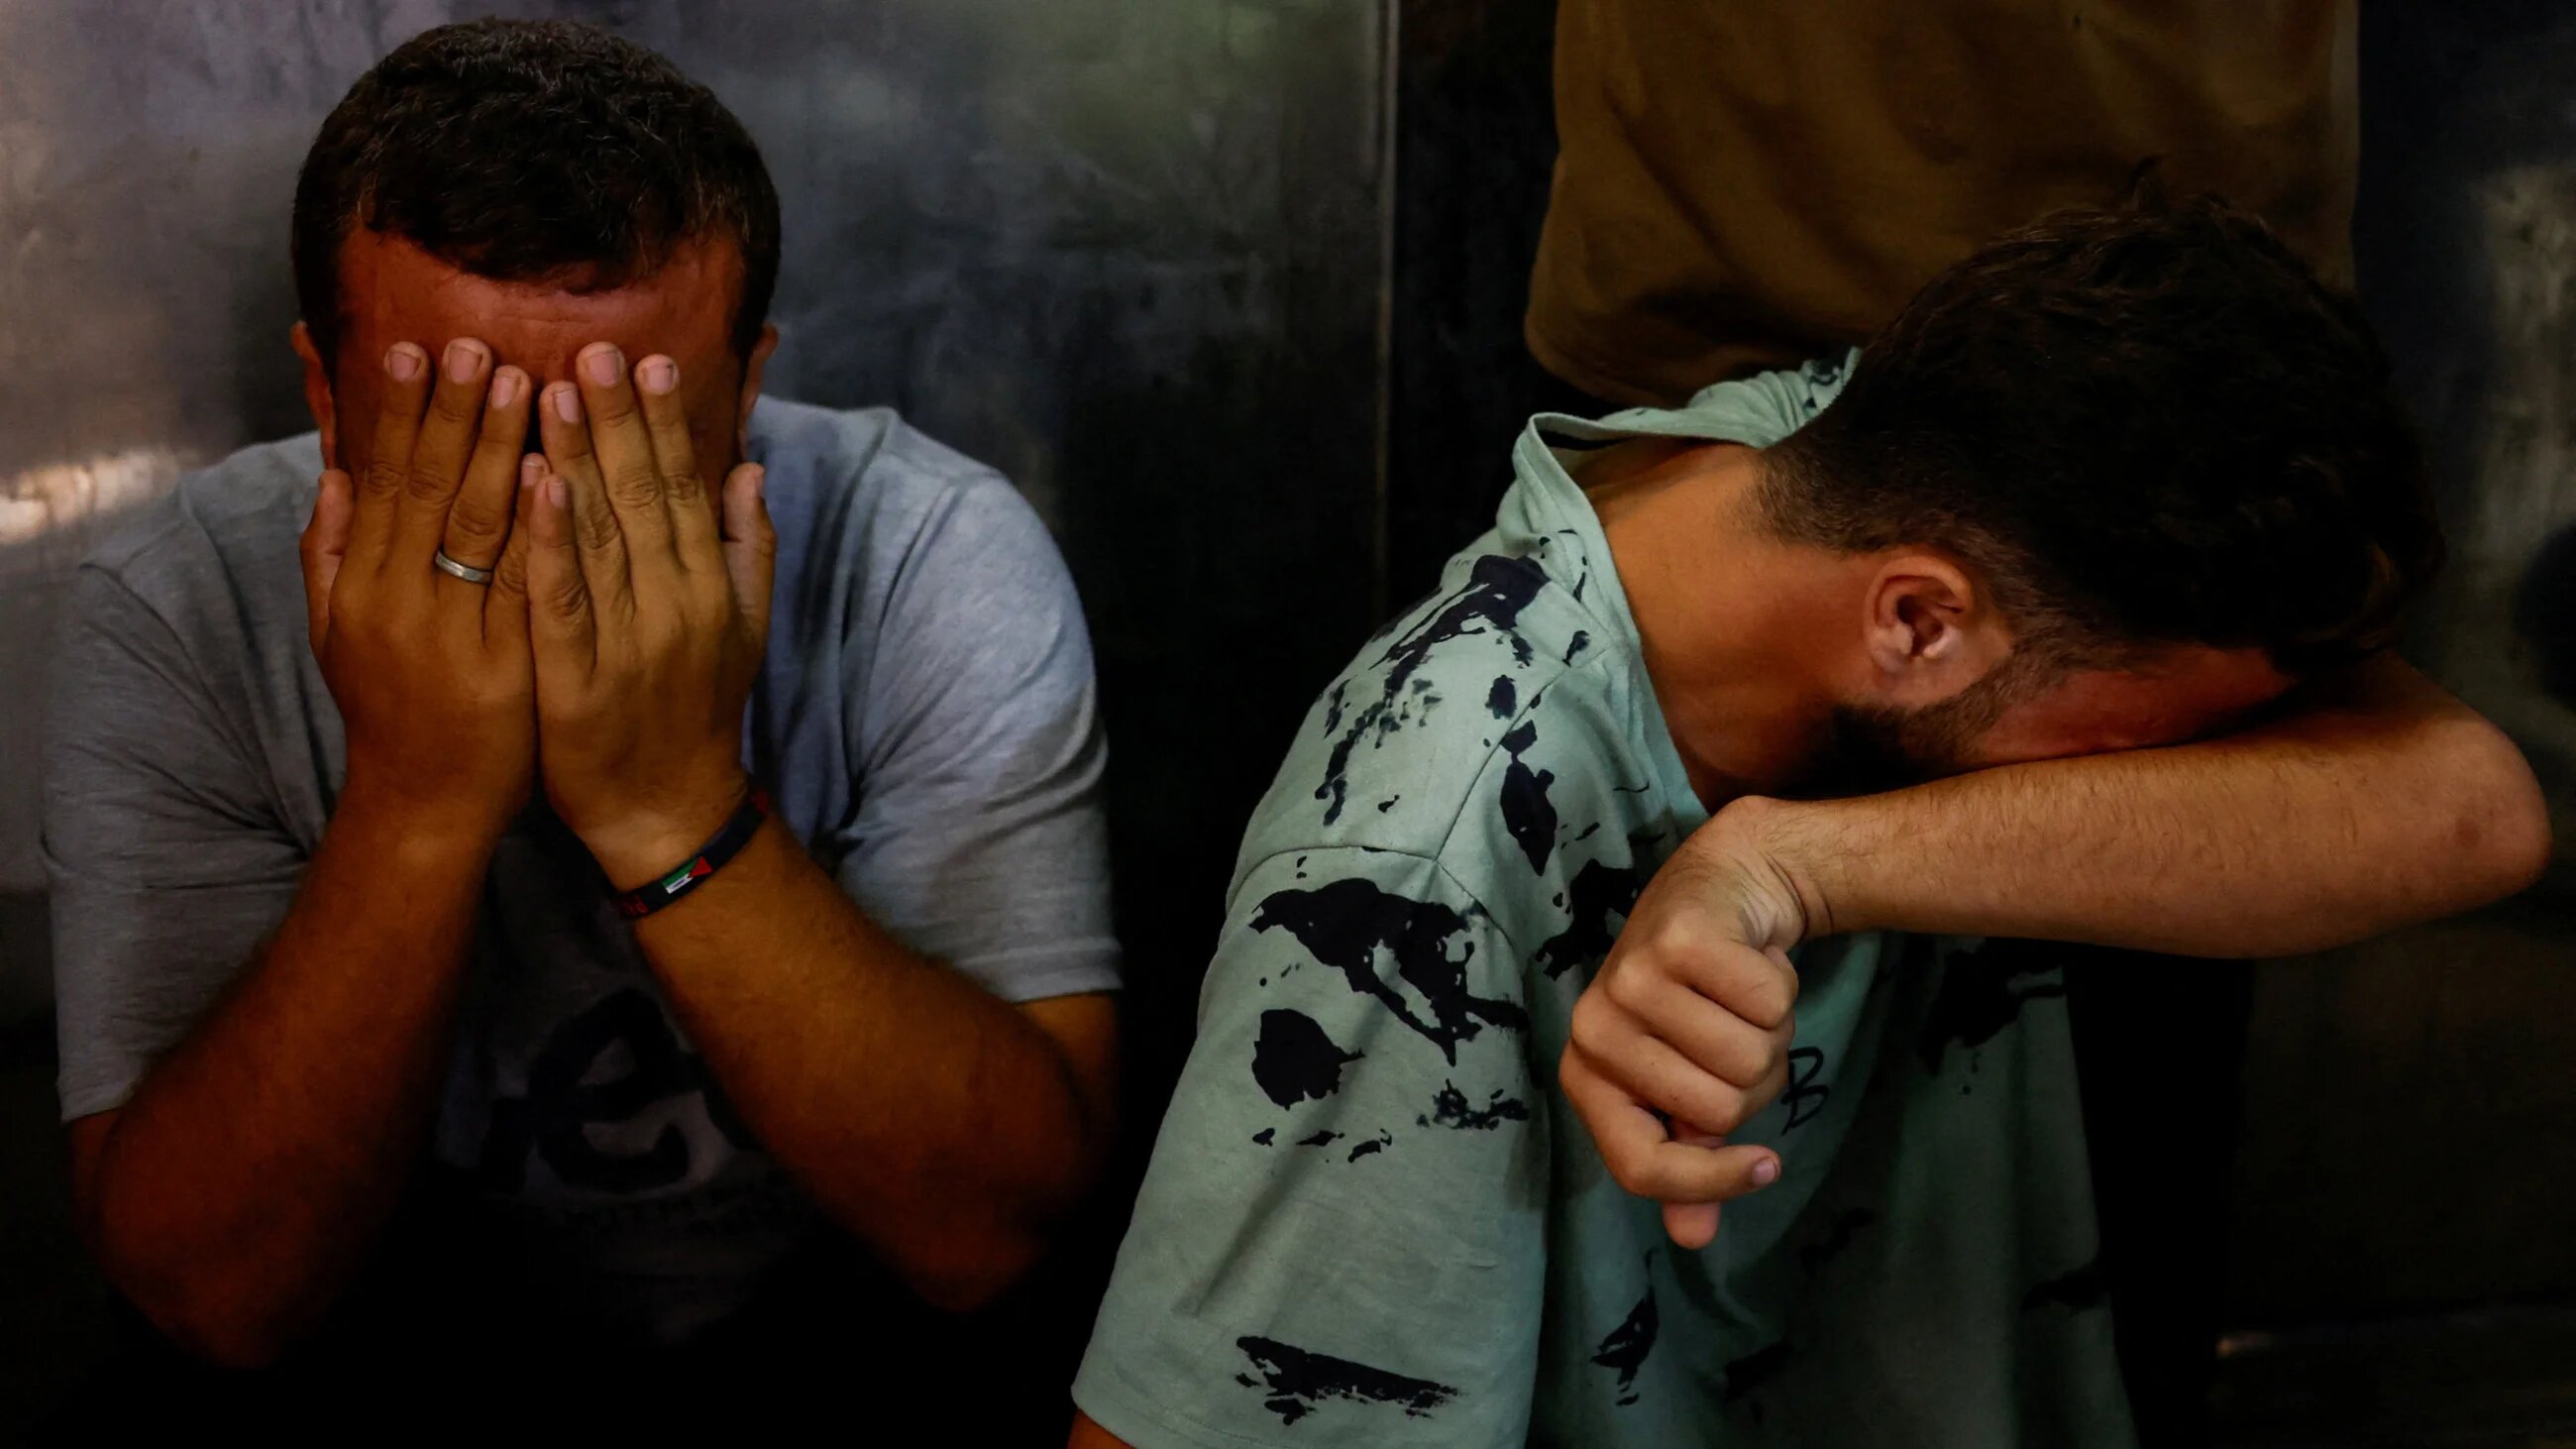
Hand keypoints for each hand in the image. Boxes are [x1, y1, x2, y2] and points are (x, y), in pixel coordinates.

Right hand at [301, 338, 538, 839]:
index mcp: (362, 585)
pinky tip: (555, 473)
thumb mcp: (337, 631)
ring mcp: (453, 633)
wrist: (425, 803)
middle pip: (429, 489)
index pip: (384, 482)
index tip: (415, 350)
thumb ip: (330, 552)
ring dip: (499, 447)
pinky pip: (525, 583)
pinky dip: (539, 526)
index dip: (400, 413)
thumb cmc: (389, 708)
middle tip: (476, 343)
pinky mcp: (507, 664)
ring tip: (523, 380)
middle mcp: (400, 601)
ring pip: (477, 526)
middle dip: (453, 412)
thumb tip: (331, 473)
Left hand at [524, 343, 773, 887]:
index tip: (644, 360)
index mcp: (708, 587)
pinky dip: (551, 541)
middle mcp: (674, 606)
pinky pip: (562, 599)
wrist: (666, 807)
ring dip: (576, 458)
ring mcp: (627, 640)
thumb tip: (751, 468)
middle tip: (589, 348)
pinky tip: (535, 486)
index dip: (661, 424)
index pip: (681, 489)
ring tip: (551, 390)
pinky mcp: (578, 676)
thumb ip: (747, 546)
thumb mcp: (744, 627)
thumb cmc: (698, 710)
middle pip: (640, 498)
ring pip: (599, 537)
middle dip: (615, 420)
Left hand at [1558, 799, 1814, 1247]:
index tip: (1765, 1166)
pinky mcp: (1677, 939)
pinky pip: (1768, 1004)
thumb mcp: (1683, 1083)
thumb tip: (1691, 1238)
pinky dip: (1779, 986)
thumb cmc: (1698, 998)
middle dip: (1753, 1081)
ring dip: (1771, 1033)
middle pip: (1718, 1113)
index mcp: (1586, 1077)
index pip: (1641, 1169)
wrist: (1722, 888)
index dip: (1711, 1184)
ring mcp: (1630, 980)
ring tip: (1741, 999)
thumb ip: (1684, 1160)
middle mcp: (1592, 1029)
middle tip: (1737, 1033)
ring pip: (1748, 1059)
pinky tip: (1751, 959)